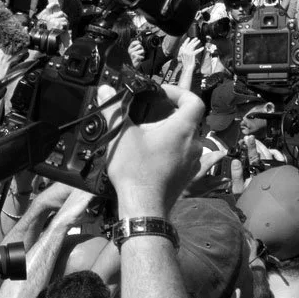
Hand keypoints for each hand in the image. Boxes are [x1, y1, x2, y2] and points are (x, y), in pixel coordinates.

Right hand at [105, 61, 205, 216]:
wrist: (143, 207)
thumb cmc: (135, 170)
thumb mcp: (121, 136)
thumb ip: (114, 110)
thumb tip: (104, 89)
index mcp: (183, 129)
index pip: (194, 101)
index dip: (179, 93)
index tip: (162, 95)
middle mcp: (194, 144)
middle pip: (188, 120)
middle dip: (168, 115)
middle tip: (147, 119)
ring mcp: (193, 162)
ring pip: (185, 140)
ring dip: (170, 135)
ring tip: (147, 138)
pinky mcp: (188, 176)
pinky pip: (184, 157)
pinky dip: (172, 152)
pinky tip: (153, 157)